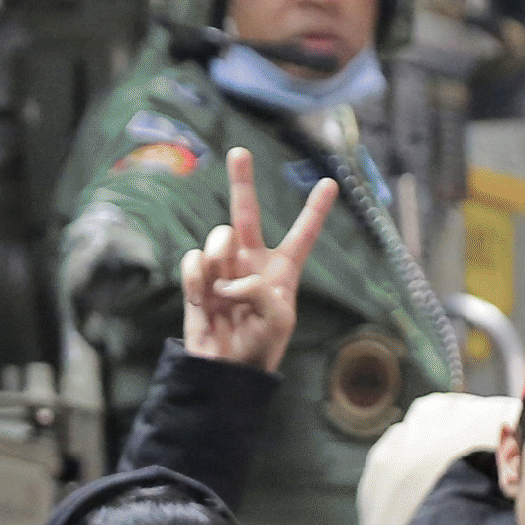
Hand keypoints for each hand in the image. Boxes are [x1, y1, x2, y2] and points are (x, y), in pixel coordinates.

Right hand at [182, 147, 337, 374]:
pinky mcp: (199, 279)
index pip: (302, 235)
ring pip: (218, 238)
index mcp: (282, 271)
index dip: (315, 210)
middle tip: (240, 152)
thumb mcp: (279, 321)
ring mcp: (224, 269)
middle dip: (242, 182)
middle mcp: (252, 262)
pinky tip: (203, 300)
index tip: (330, 184)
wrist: (224, 371)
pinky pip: (195, 260)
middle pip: (246, 213)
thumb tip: (231, 279)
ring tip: (222, 293)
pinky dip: (198, 279)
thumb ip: (263, 291)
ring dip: (220, 260)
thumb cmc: (259, 349)